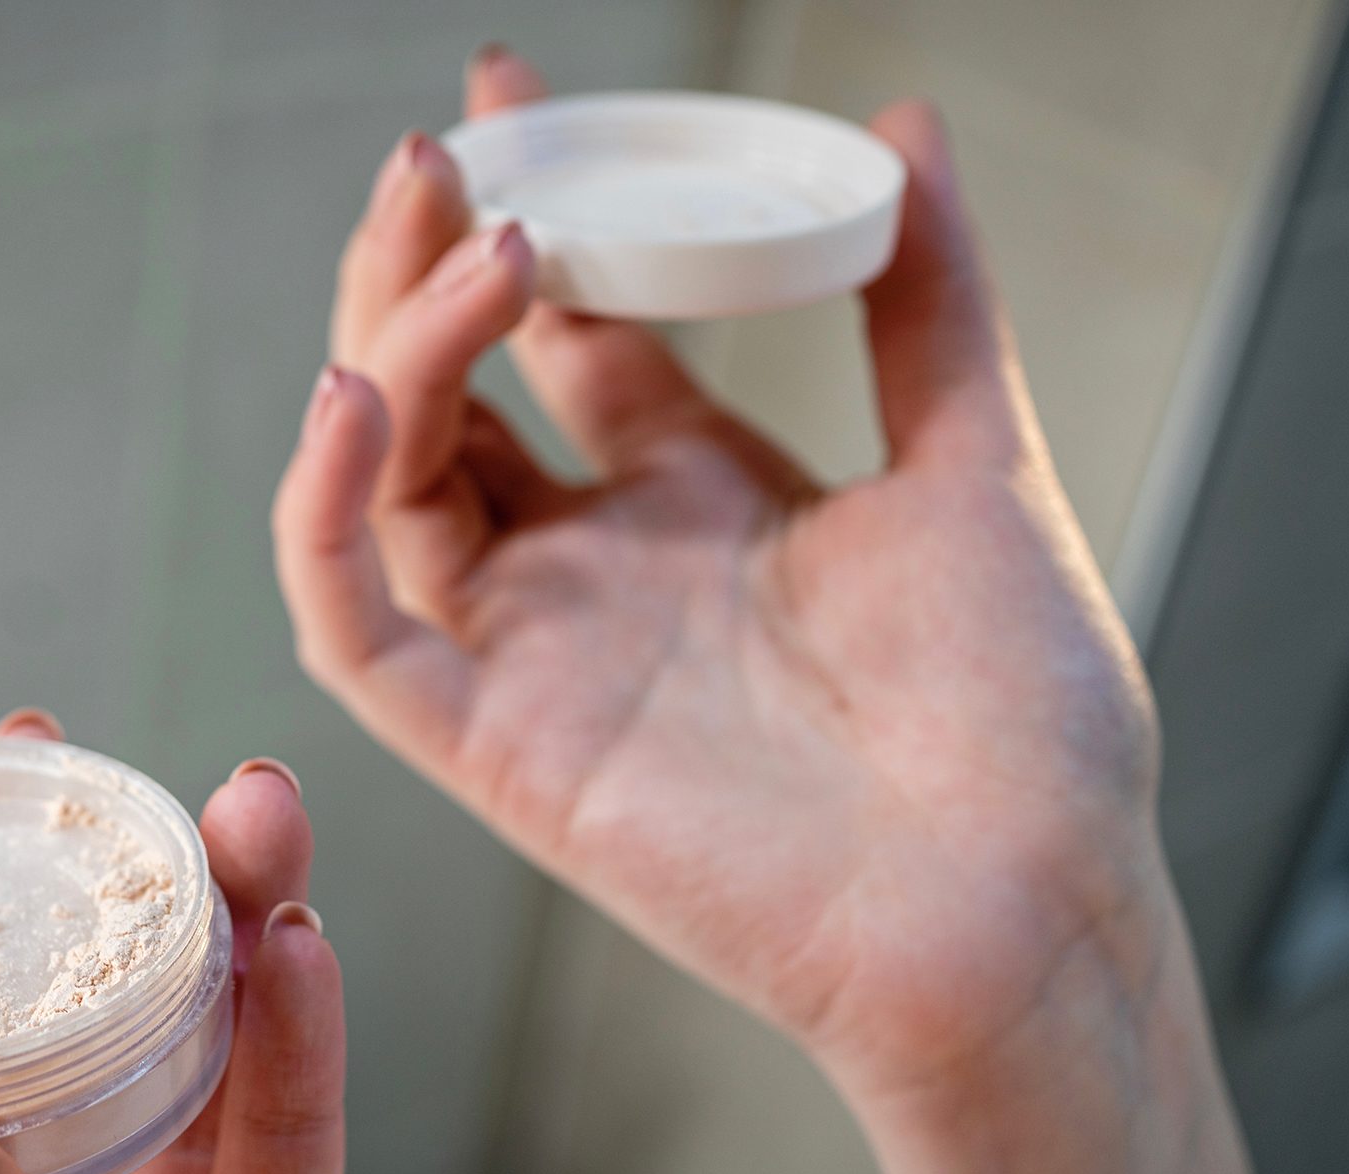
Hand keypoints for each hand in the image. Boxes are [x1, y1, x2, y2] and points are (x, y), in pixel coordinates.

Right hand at [275, 51, 1159, 1117]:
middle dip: (426, 260)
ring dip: (388, 347)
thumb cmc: (1023, 726)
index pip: (563, 335)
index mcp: (698, 500)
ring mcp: (534, 653)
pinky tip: (357, 397)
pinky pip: (353, 625)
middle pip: (450, 392)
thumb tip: (901, 125)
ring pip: (383, 484)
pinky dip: (323, 513)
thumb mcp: (979, 466)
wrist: (1025, 910)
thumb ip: (927, 301)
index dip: (524, 212)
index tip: (509, 88)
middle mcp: (597, 568)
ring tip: (455, 231)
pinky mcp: (492, 746)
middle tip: (451, 143)